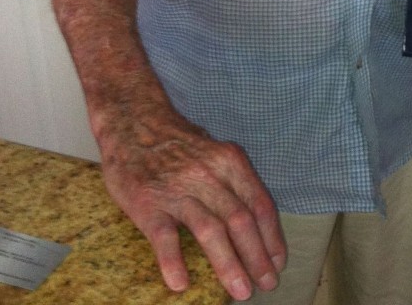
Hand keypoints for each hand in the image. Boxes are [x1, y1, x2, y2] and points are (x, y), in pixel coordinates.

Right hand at [99, 106, 285, 299]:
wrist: (133, 122)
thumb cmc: (178, 143)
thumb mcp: (214, 150)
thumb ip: (233, 180)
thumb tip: (254, 220)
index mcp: (229, 161)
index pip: (259, 204)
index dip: (272, 237)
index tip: (278, 262)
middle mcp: (208, 174)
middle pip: (240, 221)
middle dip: (257, 257)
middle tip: (266, 284)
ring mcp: (178, 190)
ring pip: (210, 230)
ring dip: (228, 264)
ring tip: (240, 291)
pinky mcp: (148, 203)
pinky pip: (164, 237)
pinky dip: (173, 261)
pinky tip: (181, 284)